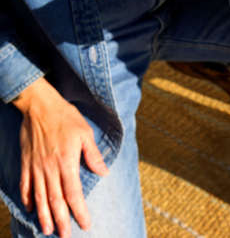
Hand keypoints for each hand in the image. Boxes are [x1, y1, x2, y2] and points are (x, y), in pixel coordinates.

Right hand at [13, 77, 108, 236]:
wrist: (40, 106)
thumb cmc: (66, 118)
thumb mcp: (86, 133)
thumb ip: (93, 155)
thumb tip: (104, 173)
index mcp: (67, 163)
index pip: (74, 194)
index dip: (80, 211)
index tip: (86, 224)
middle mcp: (50, 169)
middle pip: (56, 201)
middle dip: (61, 220)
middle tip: (66, 236)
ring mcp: (36, 167)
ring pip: (40, 197)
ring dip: (44, 215)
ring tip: (47, 230)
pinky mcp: (26, 162)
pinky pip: (25, 185)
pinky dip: (28, 198)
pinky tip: (31, 209)